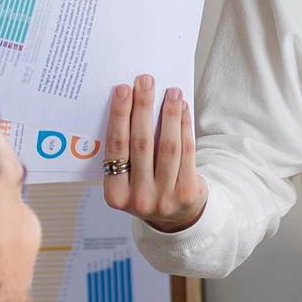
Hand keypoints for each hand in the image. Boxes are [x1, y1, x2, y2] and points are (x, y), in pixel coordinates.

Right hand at [105, 74, 208, 232]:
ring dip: (169, 114)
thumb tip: (129, 104)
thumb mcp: (125, 181)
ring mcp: (164, 198)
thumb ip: (124, 153)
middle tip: (146, 82)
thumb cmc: (145, 189)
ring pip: (167, 146)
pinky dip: (184, 127)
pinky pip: (186, 152)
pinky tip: (182, 110)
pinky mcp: (187, 193)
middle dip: (143, 107)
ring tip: (171, 92)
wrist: (174, 219)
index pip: (115, 148)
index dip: (119, 116)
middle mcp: (138, 198)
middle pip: (141, 143)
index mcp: (115, 194)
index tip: (123, 90)